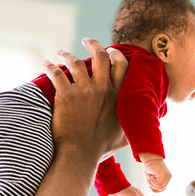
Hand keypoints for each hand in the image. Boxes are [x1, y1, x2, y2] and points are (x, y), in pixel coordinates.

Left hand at [43, 38, 128, 160]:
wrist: (80, 155)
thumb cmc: (101, 149)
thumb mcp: (125, 138)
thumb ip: (135, 128)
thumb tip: (149, 128)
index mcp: (118, 96)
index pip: (121, 66)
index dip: (116, 55)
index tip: (110, 51)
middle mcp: (102, 89)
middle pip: (100, 57)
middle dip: (94, 45)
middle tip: (87, 41)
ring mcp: (83, 91)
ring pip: (76, 62)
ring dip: (67, 54)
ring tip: (61, 52)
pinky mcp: (65, 95)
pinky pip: (56, 73)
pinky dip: (49, 66)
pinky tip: (45, 64)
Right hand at [143, 158, 171, 191]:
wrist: (150, 157)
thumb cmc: (150, 166)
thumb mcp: (152, 177)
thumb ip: (154, 183)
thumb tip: (154, 190)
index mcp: (166, 178)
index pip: (162, 188)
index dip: (155, 189)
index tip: (150, 185)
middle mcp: (168, 177)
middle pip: (161, 189)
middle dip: (153, 186)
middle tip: (149, 179)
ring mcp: (167, 176)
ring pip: (160, 187)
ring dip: (152, 184)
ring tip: (149, 177)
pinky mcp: (164, 175)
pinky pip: (158, 184)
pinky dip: (152, 182)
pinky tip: (150, 176)